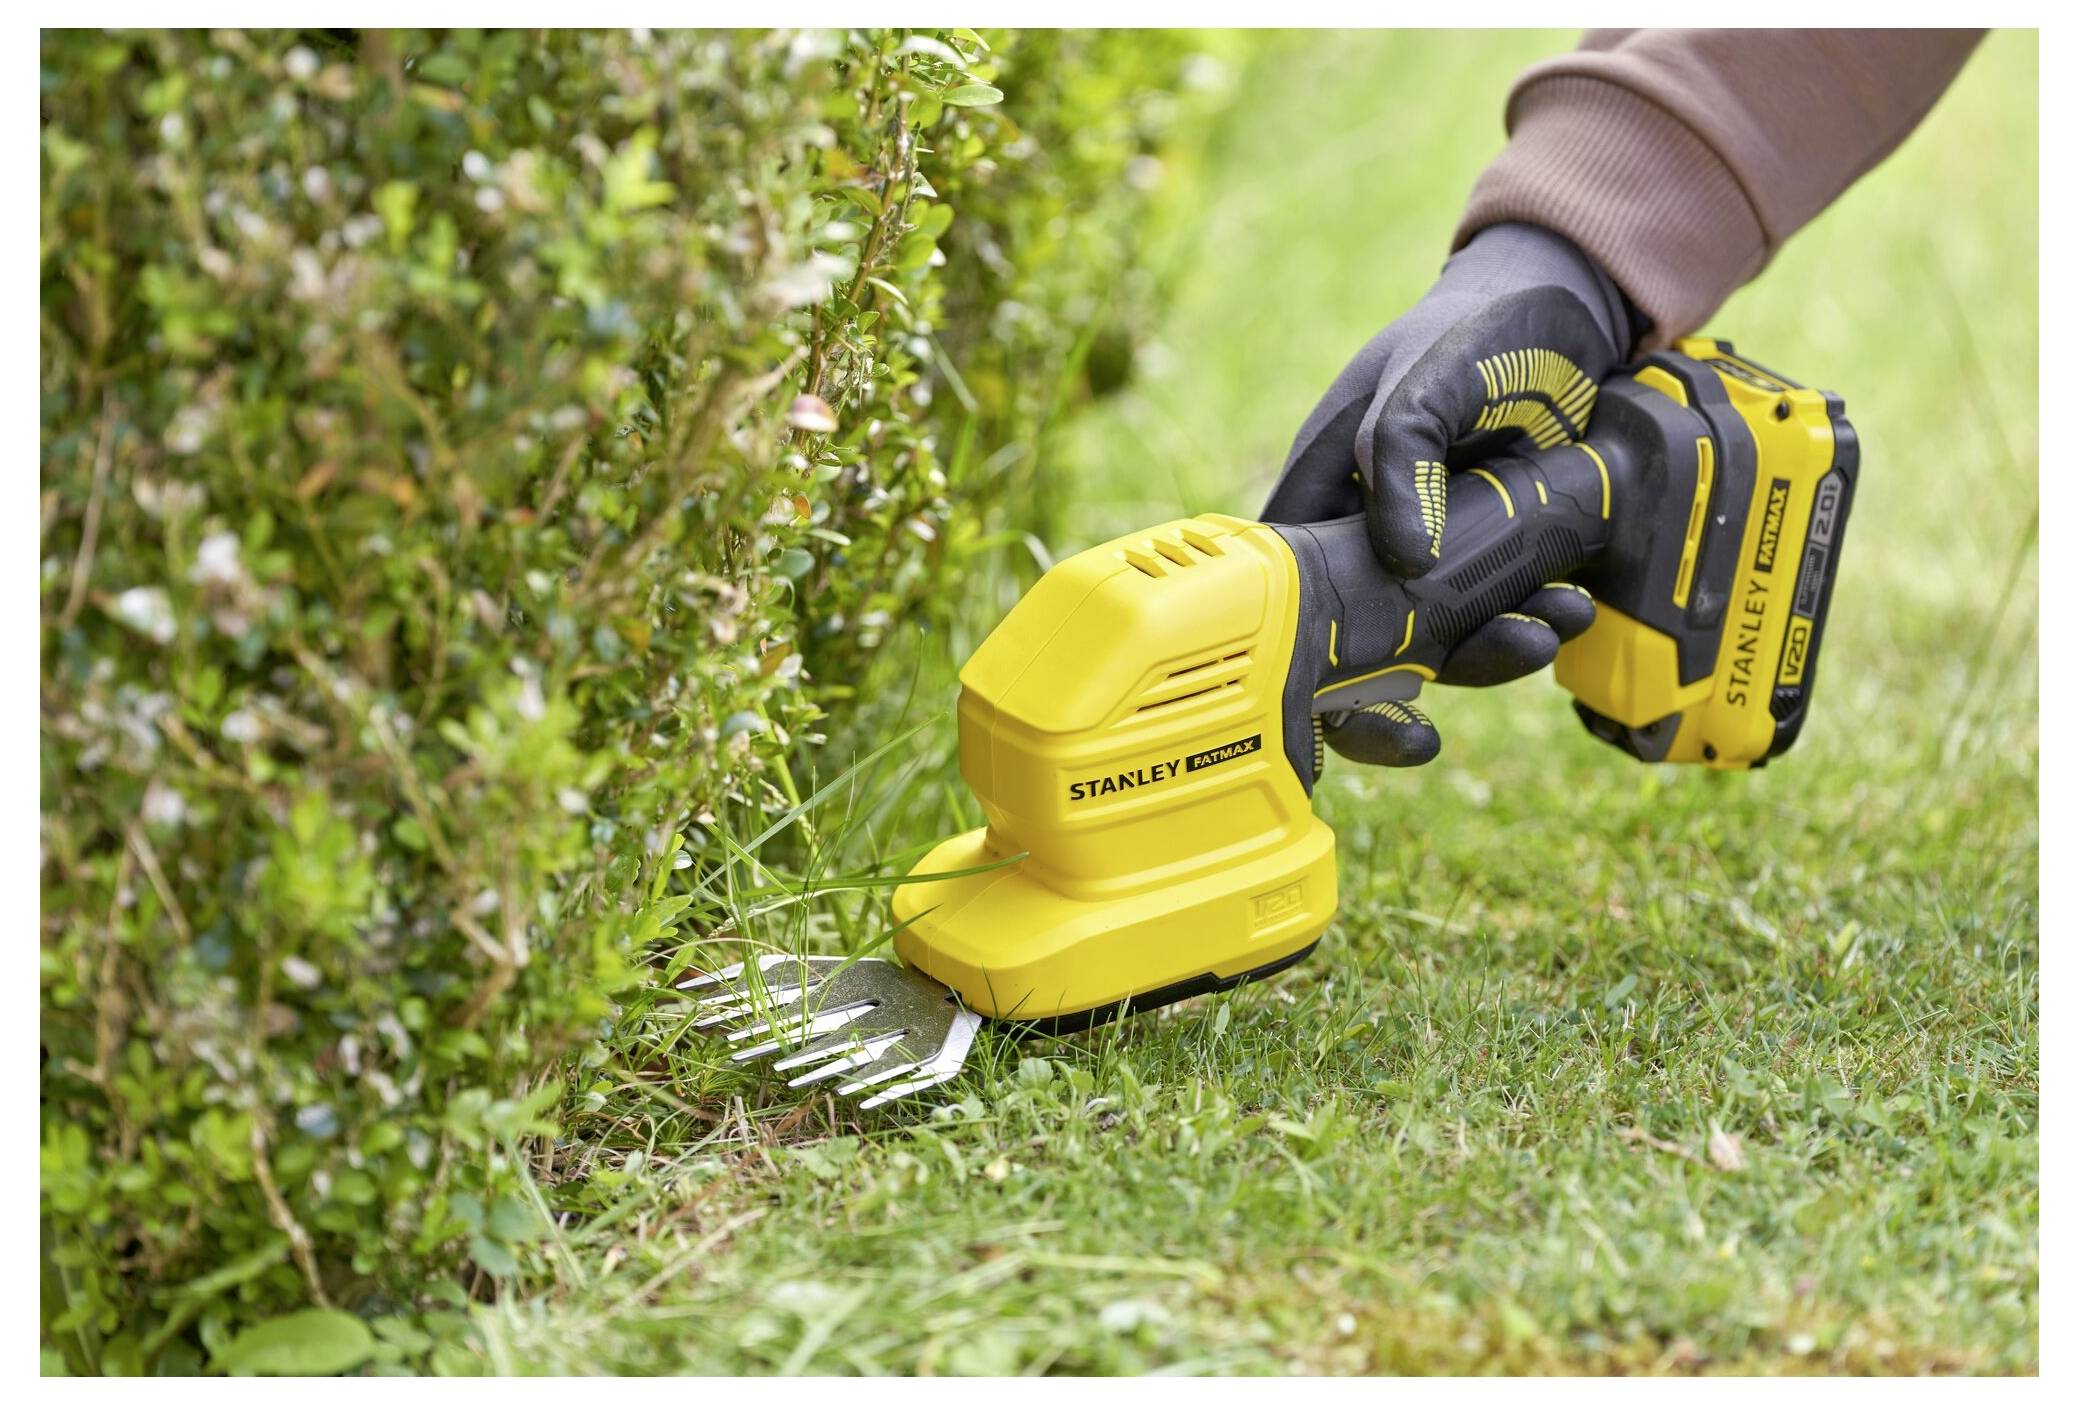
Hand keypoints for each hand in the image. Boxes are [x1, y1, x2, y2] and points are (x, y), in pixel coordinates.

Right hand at [1264, 222, 1634, 766]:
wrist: (1581, 314)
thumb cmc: (1483, 328)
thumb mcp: (1430, 377)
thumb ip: (1402, 455)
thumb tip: (1406, 563)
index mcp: (1326, 493)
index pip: (1278, 592)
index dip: (1288, 655)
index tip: (1328, 696)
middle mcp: (1370, 537)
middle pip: (1359, 643)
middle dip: (1400, 682)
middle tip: (1432, 713)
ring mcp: (1436, 556)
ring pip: (1438, 641)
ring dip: (1486, 654)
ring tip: (1545, 629)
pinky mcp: (1501, 564)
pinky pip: (1500, 620)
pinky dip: (1531, 630)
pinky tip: (1567, 613)